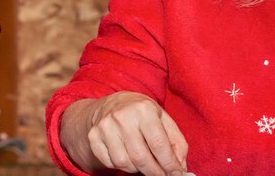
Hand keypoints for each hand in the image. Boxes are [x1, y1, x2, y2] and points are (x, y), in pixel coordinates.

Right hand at [68, 91, 187, 175]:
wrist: (111, 104)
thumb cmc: (141, 113)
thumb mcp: (163, 118)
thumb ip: (176, 142)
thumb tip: (180, 167)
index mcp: (143, 109)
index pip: (159, 145)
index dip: (170, 164)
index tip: (177, 174)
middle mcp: (122, 116)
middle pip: (141, 157)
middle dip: (155, 172)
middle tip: (161, 175)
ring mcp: (105, 126)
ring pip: (124, 163)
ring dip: (137, 168)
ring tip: (142, 159)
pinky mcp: (94, 136)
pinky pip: (110, 162)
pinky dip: (122, 165)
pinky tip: (127, 154)